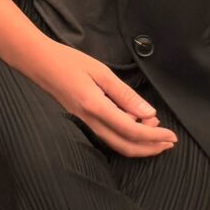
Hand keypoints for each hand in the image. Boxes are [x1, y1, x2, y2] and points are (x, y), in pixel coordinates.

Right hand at [16, 38, 175, 157]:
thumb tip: (149, 113)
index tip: (172, 136)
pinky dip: (125, 137)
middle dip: (151, 148)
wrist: (37, 62)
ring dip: (139, 144)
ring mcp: (83, 123)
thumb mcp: (100, 71)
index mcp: (96, 107)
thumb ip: (125, 94)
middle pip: (126, 146)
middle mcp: (89, 121)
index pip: (132, 130)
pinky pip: (107, 137)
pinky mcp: (81, 121)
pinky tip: (134, 125)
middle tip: (170, 142)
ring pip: (117, 145)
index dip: (154, 136)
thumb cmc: (67, 61)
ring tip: (156, 132)